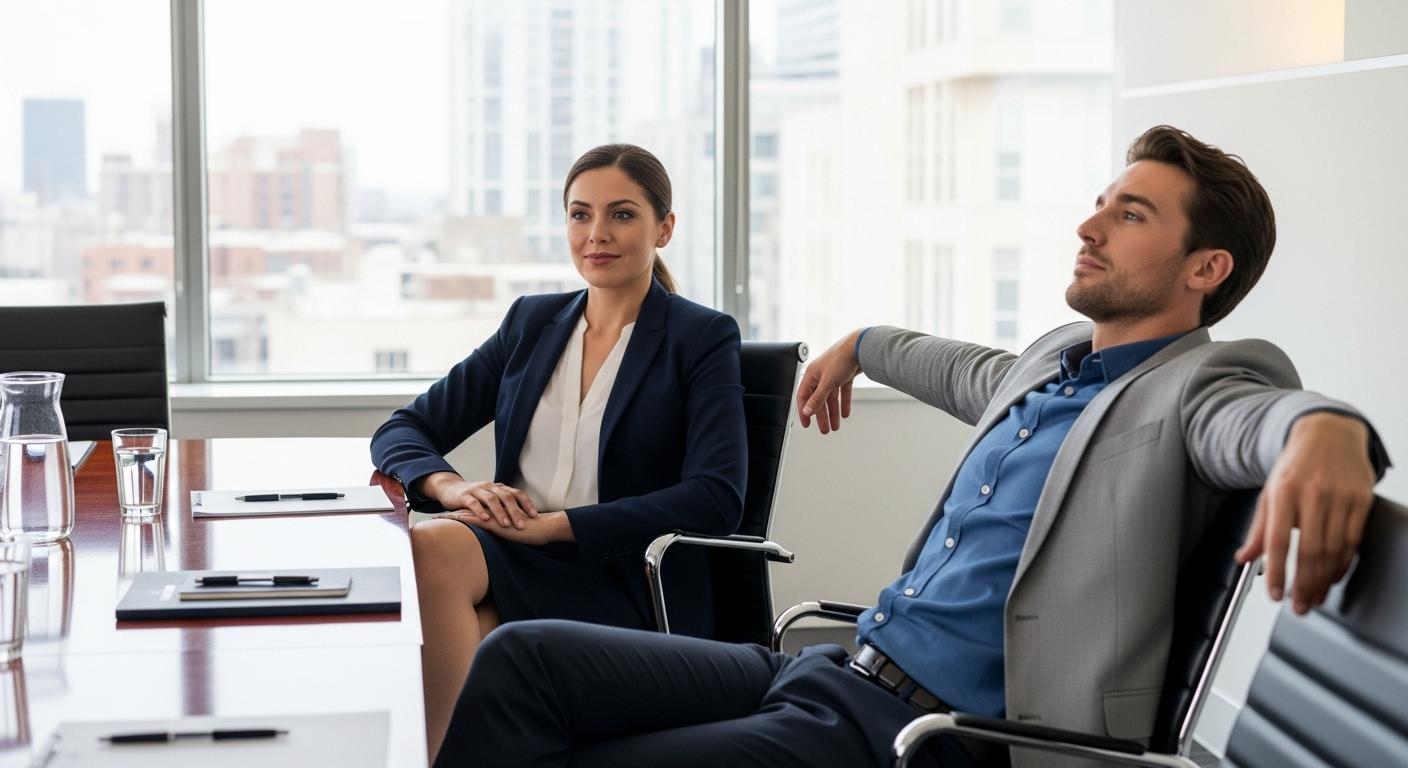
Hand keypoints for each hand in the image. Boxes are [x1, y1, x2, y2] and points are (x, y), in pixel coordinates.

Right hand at [418, 472, 537, 529]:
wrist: (450, 489)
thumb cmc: (475, 498)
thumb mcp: (492, 499)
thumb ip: (504, 506)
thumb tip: (525, 518)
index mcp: (499, 488)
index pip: (517, 493)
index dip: (527, 503)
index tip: (535, 516)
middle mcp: (490, 487)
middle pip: (506, 497)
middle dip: (515, 511)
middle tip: (521, 525)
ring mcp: (477, 490)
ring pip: (491, 499)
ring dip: (499, 512)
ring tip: (505, 524)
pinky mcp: (464, 496)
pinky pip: (473, 503)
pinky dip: (480, 510)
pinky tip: (485, 519)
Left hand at [443, 510, 573, 545]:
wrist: (544, 528)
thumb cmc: (534, 532)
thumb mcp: (517, 533)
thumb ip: (509, 531)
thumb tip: (504, 538)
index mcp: (497, 514)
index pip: (476, 511)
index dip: (462, 512)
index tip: (448, 515)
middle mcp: (493, 513)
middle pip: (468, 510)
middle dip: (452, 512)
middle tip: (436, 515)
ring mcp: (493, 516)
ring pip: (468, 513)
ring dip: (452, 516)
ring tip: (436, 517)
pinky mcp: (494, 523)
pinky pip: (474, 520)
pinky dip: (461, 520)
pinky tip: (449, 520)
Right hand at [796, 329, 864, 433]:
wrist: (860, 347)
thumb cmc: (841, 357)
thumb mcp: (827, 382)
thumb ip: (817, 398)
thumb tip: (807, 411)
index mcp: (812, 375)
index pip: (803, 396)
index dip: (804, 411)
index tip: (807, 423)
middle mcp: (821, 375)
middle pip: (819, 400)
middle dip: (822, 416)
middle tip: (824, 429)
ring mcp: (834, 375)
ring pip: (831, 398)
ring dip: (833, 412)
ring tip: (835, 426)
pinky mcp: (845, 375)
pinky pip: (843, 392)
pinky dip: (844, 403)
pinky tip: (845, 413)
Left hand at [1236, 412, 1375, 614]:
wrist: (1328, 434)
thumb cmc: (1295, 466)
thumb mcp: (1269, 492)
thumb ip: (1258, 528)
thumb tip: (1244, 557)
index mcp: (1283, 492)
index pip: (1278, 540)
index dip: (1276, 572)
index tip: (1274, 594)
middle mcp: (1312, 494)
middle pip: (1309, 551)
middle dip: (1304, 585)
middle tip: (1300, 607)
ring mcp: (1340, 497)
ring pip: (1334, 550)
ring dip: (1324, 580)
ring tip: (1315, 598)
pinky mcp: (1361, 500)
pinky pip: (1353, 541)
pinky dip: (1342, 565)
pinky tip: (1333, 577)